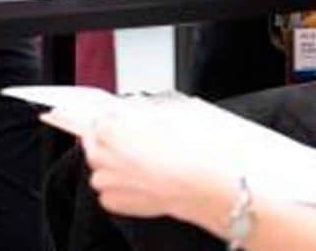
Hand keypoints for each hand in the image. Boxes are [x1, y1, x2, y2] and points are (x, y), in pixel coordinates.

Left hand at [83, 114, 227, 220]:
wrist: (220, 184)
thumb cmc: (204, 148)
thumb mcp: (178, 110)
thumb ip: (150, 109)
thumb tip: (144, 109)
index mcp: (115, 129)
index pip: (101, 121)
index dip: (115, 121)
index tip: (127, 122)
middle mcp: (108, 157)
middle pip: (94, 146)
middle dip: (108, 142)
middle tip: (131, 140)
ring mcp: (115, 184)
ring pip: (100, 173)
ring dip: (111, 167)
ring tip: (138, 164)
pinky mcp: (126, 206)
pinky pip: (110, 197)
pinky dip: (120, 191)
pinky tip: (141, 184)